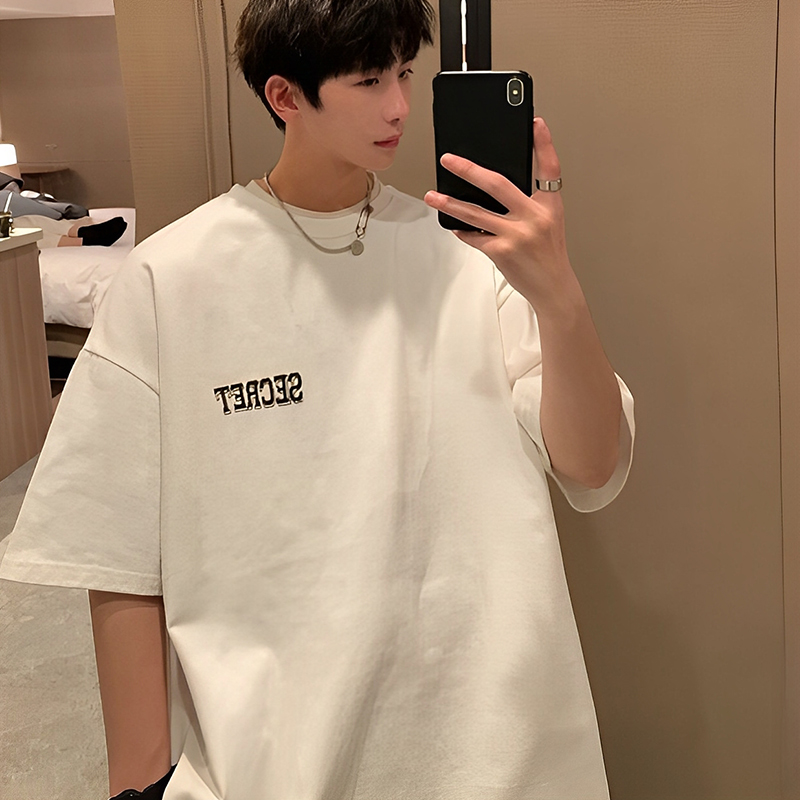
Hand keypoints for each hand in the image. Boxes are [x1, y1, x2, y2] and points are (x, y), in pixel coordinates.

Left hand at [424, 117, 572, 313]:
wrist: (552, 287)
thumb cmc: (548, 255)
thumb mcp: (548, 223)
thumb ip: (528, 204)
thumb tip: (495, 189)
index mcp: (549, 206)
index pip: (550, 168)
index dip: (544, 144)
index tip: (535, 123)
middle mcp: (534, 217)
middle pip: (497, 184)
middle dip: (469, 169)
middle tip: (449, 160)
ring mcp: (517, 234)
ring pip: (475, 213)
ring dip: (450, 203)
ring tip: (433, 196)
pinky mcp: (502, 251)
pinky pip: (474, 237)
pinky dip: (463, 231)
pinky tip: (454, 226)